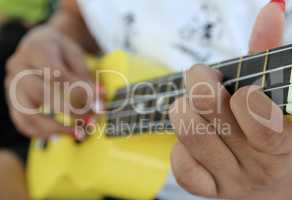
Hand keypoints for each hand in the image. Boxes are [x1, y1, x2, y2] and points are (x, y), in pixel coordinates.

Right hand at [5, 25, 96, 137]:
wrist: (39, 44)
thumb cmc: (60, 50)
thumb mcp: (75, 55)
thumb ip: (85, 77)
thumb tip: (99, 100)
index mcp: (36, 49)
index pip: (57, 74)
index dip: (78, 90)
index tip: (97, 102)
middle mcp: (19, 67)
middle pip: (40, 93)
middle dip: (69, 109)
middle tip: (90, 118)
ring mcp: (12, 85)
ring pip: (27, 112)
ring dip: (54, 127)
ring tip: (77, 133)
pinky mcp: (13, 100)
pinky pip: (22, 122)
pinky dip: (39, 133)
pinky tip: (58, 136)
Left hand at [169, 1, 291, 198]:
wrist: (280, 185)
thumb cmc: (278, 135)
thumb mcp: (278, 97)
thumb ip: (270, 55)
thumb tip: (270, 9)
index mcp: (280, 139)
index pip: (254, 112)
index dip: (241, 93)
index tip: (237, 84)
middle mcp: (255, 164)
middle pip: (207, 113)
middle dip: (199, 84)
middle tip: (202, 79)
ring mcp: (230, 181)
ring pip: (189, 135)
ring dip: (183, 110)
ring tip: (190, 105)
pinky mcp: (209, 191)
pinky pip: (182, 169)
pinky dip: (179, 149)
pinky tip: (191, 140)